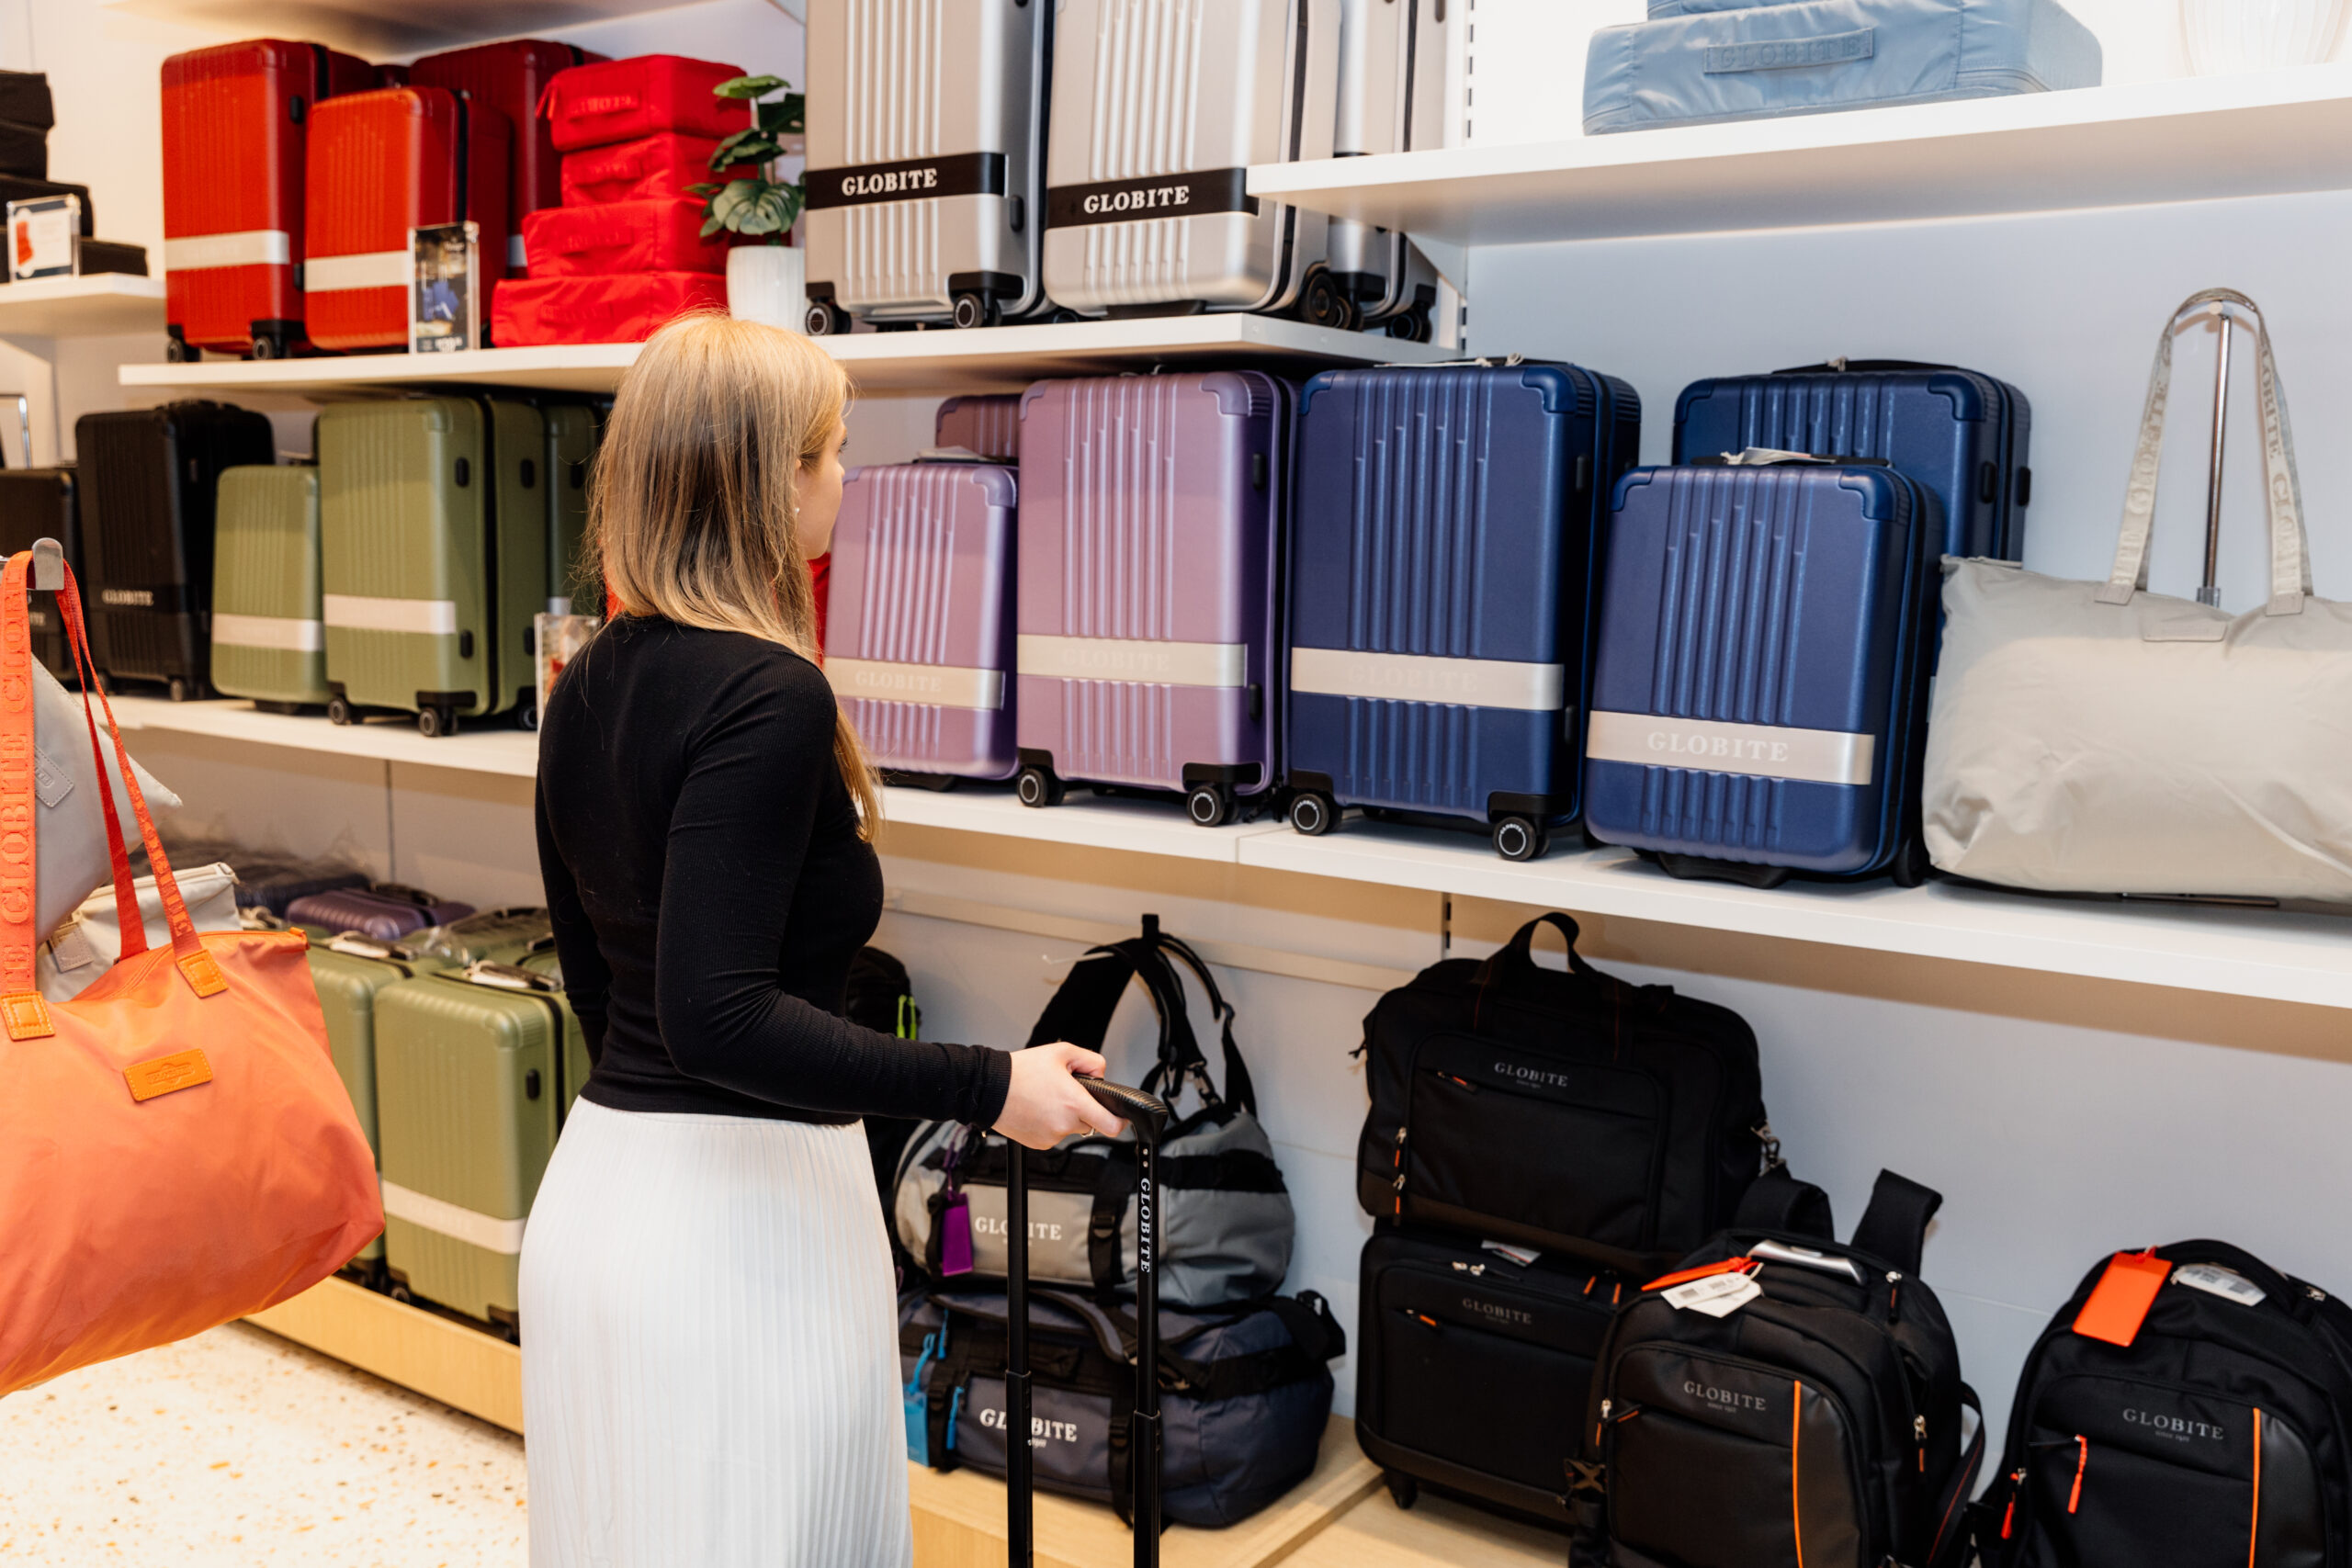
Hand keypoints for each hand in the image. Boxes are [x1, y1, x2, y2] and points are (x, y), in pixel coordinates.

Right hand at [994, 1042, 1127, 1149]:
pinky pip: (1054, 1134)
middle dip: (1085, 1110)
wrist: (989, 1088)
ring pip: (1071, 1128)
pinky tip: (1037, 1109)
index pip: (1111, 1126)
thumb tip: (1103, 1075)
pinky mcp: (1039, 1143)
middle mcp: (1064, 1123)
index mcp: (1074, 1103)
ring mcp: (1051, 1136)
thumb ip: (1091, 1061)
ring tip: (1046, 1098)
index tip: (1120, 1117)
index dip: (1120, 1122)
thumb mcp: (1062, 1052)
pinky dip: (1051, 1123)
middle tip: (1067, 1094)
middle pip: (1091, 1123)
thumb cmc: (1019, 1071)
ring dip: (1066, 1116)